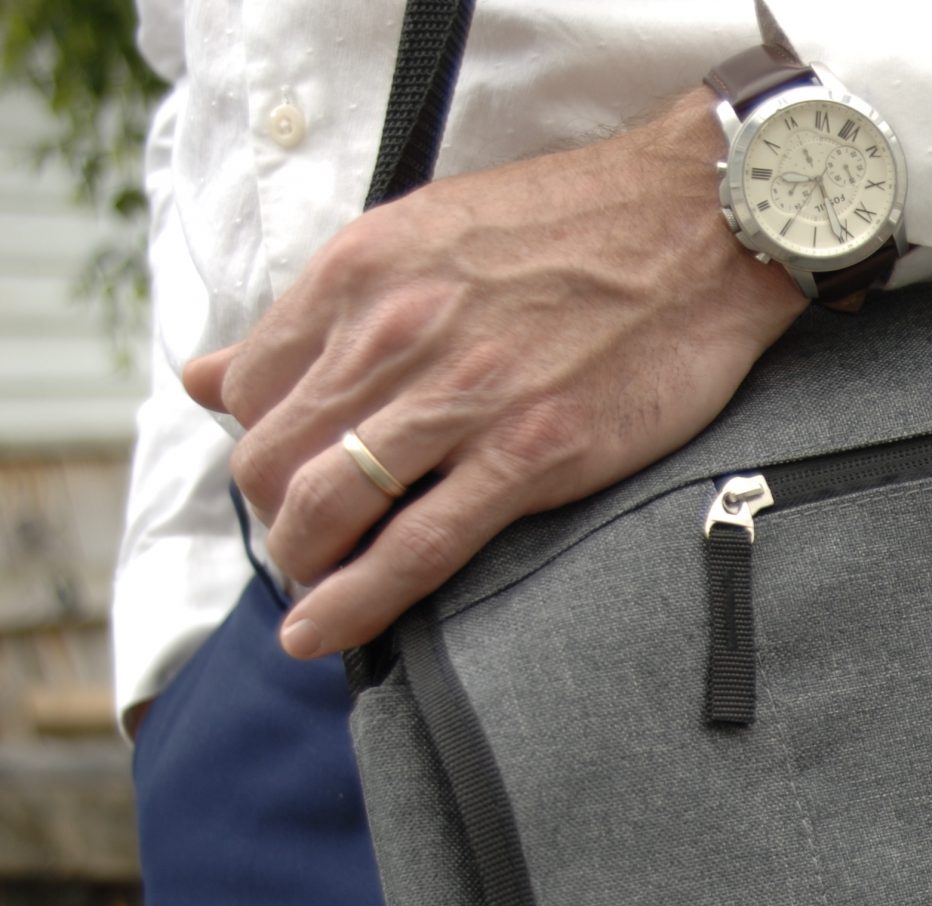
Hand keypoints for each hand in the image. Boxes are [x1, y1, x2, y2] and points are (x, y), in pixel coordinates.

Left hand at [182, 89, 804, 658]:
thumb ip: (322, 308)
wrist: (702, 225)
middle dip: (271, 520)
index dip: (255, 446)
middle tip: (302, 549)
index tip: (286, 479)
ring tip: (310, 598)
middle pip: (272, 458)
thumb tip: (209, 373)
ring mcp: (462, 400)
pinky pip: (418, 547)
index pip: (248, 388)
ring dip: (303, 566)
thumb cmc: (577, 225)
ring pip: (328, 506)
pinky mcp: (532, 455)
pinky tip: (325, 633)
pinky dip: (356, 601)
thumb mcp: (420, 231)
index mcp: (361, 273)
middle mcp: (393, 335)